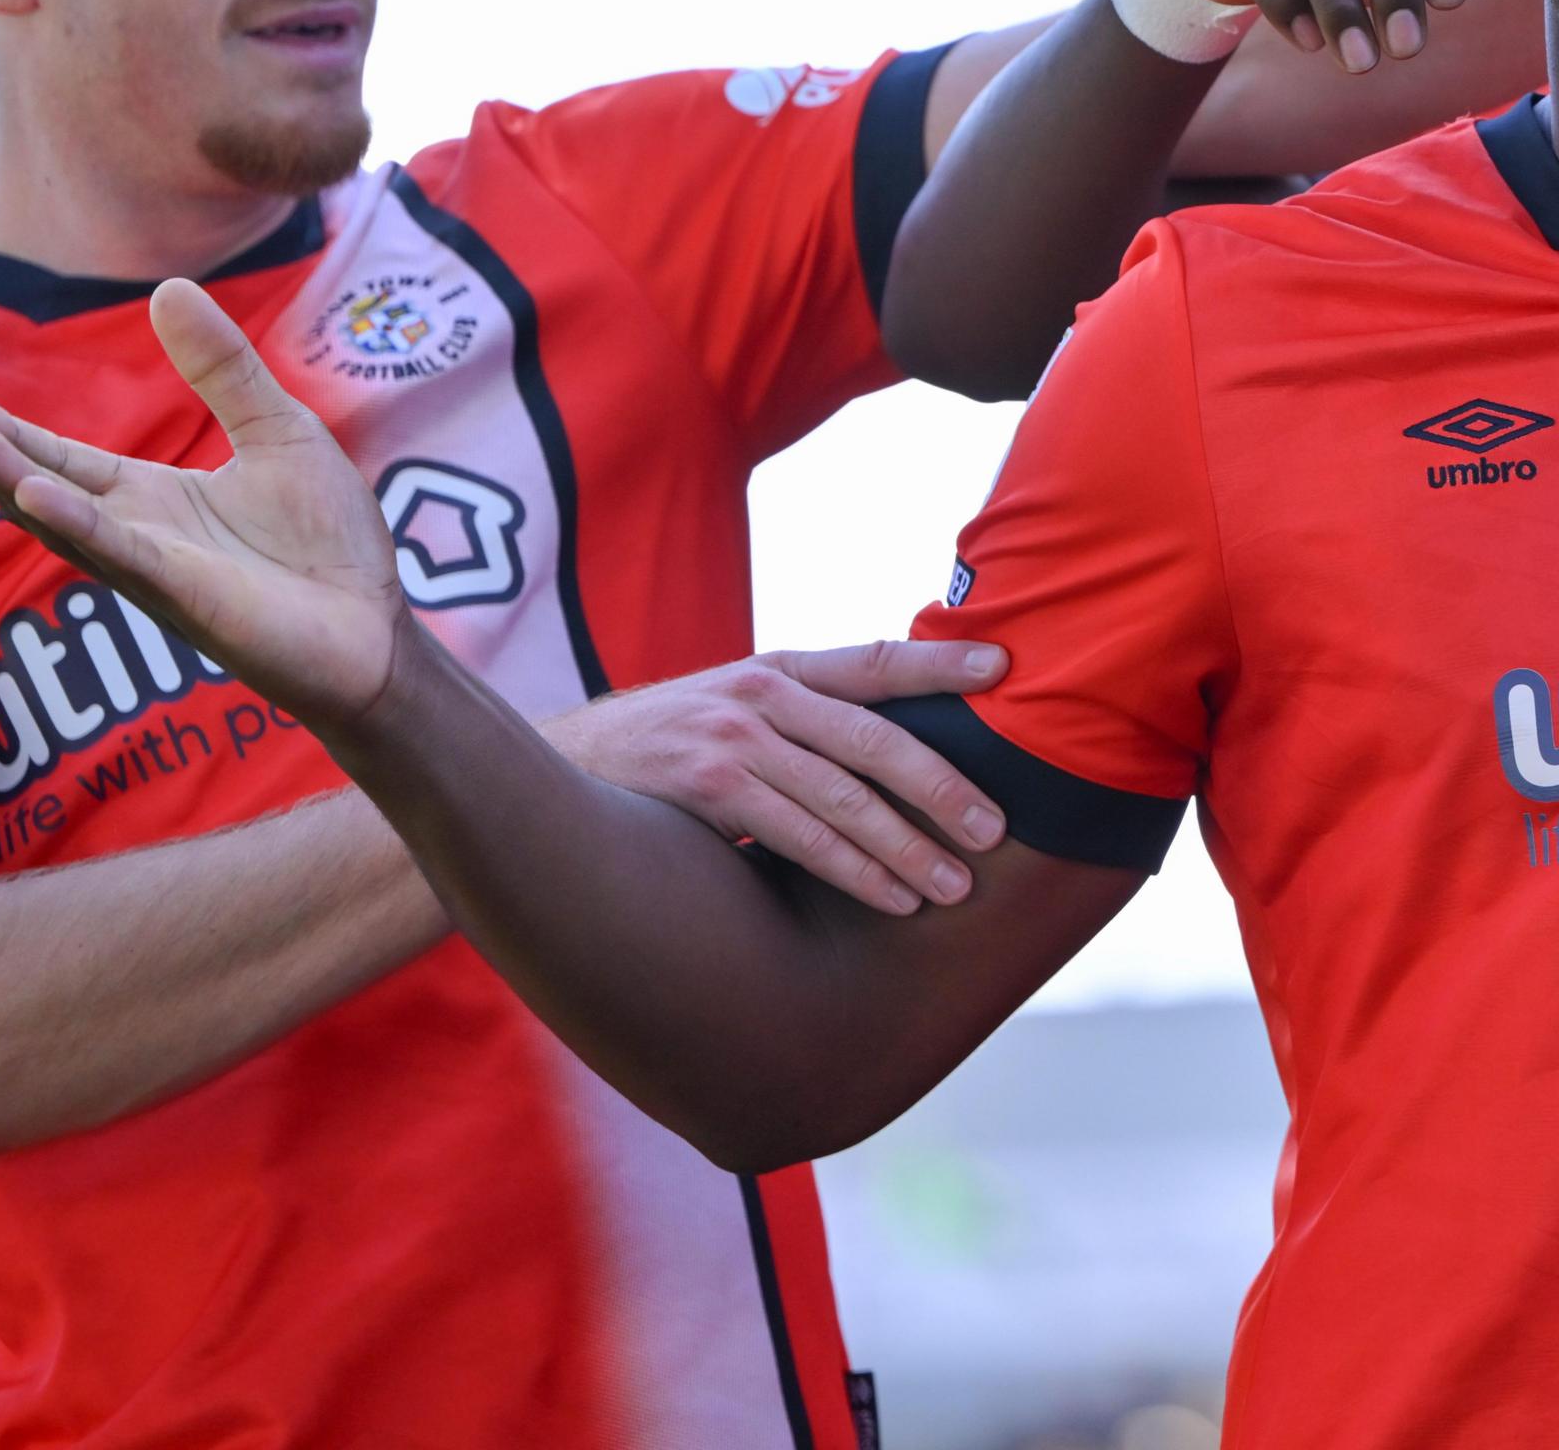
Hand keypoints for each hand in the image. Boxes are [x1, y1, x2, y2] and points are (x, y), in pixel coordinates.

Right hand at [0, 279, 404, 721]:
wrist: (377, 626)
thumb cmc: (327, 541)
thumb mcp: (278, 430)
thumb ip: (224, 368)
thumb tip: (167, 286)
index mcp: (156, 498)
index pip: (67, 461)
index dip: (15, 436)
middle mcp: (143, 537)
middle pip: (54, 491)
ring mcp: (162, 571)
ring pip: (78, 526)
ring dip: (24, 487)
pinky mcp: (192, 599)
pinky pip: (128, 558)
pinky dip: (85, 527)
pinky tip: (41, 497)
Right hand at [546, 642, 1012, 916]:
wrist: (553, 766)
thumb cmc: (666, 747)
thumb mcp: (734, 708)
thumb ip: (805, 717)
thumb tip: (903, 750)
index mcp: (780, 668)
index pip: (876, 660)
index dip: (941, 662)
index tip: (1005, 667)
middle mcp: (762, 692)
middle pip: (875, 738)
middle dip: (943, 786)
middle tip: (996, 830)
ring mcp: (732, 736)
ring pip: (843, 796)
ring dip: (906, 847)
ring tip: (954, 885)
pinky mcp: (704, 783)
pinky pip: (796, 834)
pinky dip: (852, 870)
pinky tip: (892, 898)